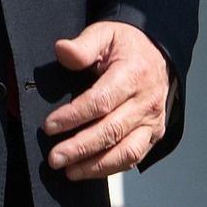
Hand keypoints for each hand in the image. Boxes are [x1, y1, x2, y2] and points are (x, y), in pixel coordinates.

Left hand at [43, 21, 171, 179]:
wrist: (157, 53)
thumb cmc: (126, 47)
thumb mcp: (105, 34)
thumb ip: (84, 45)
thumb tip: (62, 50)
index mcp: (133, 74)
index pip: (102, 101)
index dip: (74, 116)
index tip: (49, 126)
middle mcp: (146, 101)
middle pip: (112, 130)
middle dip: (80, 147)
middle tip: (54, 158)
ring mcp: (153, 120)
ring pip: (126, 151)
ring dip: (96, 165)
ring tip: (70, 171)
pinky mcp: (153, 134)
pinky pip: (134, 158)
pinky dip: (110, 168)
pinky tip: (88, 170)